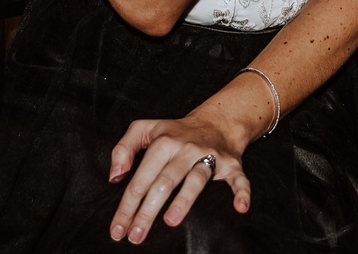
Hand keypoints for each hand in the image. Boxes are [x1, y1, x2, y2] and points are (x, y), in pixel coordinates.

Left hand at [107, 114, 251, 243]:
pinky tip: (239, 208)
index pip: (141, 178)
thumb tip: (115, 178)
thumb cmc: (174, 131)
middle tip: (136, 237)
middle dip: (148, 211)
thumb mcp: (144, 129)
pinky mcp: (232, 164)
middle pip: (164, 182)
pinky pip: (238, 179)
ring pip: (196, 179)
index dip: (127, 205)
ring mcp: (210, 156)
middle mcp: (186, 149)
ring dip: (184, 200)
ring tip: (170, 222)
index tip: (118, 229)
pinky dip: (242, 192)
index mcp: (163, 143)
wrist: (217, 121)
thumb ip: (123, 149)